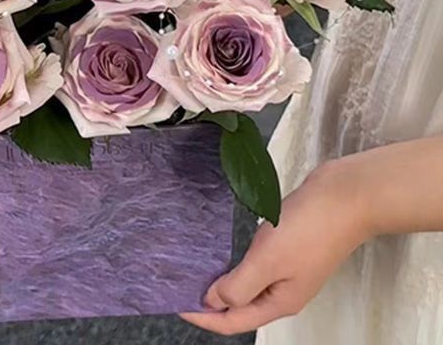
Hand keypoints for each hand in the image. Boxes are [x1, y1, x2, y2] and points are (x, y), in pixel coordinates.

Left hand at [180, 159, 371, 335]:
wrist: (345, 198)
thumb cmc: (308, 230)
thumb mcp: (268, 260)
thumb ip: (239, 285)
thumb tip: (212, 302)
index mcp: (279, 302)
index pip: (233, 322)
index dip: (203, 317)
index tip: (175, 301)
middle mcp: (284, 292)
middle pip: (240, 307)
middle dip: (210, 301)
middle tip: (180, 285)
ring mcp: (289, 269)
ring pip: (248, 284)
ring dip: (222, 282)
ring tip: (196, 270)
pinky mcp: (290, 248)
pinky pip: (257, 264)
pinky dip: (237, 263)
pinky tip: (224, 251)